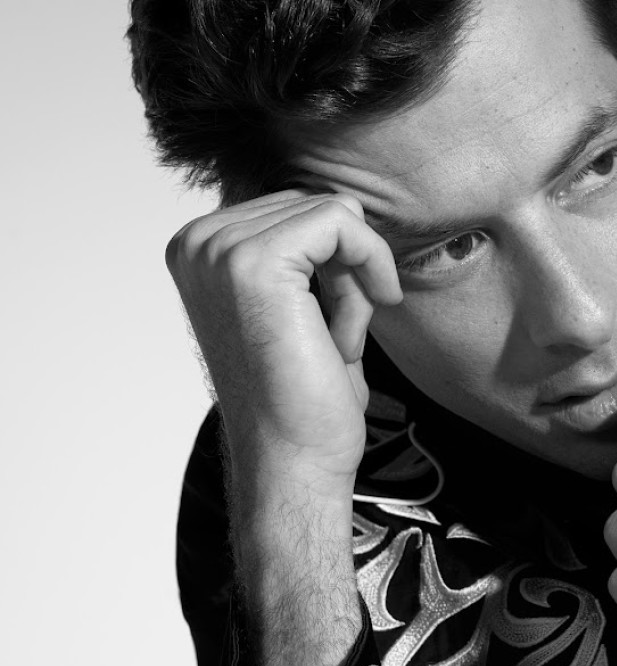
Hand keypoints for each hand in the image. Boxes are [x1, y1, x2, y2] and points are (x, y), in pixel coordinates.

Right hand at [165, 189, 402, 495]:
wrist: (294, 461)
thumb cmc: (303, 393)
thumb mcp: (299, 300)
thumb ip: (306, 250)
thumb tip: (345, 204)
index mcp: (198, 248)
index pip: (298, 206)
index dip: (336, 261)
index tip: (333, 323)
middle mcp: (197, 241)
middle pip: (318, 204)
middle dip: (348, 267)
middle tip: (338, 337)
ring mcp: (218, 250)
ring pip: (336, 213)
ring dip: (357, 278)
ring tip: (337, 340)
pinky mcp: (254, 262)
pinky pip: (343, 221)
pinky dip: (370, 265)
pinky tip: (360, 324)